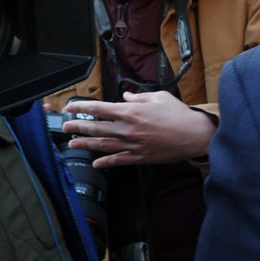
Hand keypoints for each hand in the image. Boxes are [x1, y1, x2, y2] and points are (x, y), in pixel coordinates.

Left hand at [64, 91, 215, 168]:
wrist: (194, 135)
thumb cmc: (179, 115)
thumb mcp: (159, 97)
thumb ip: (138, 97)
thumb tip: (126, 98)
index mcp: (131, 112)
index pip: (99, 108)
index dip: (82, 108)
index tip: (71, 108)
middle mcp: (127, 129)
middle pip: (96, 128)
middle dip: (77, 127)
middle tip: (65, 127)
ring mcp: (132, 145)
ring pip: (102, 145)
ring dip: (85, 145)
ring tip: (72, 144)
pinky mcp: (139, 157)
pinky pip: (118, 160)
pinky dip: (105, 162)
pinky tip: (96, 162)